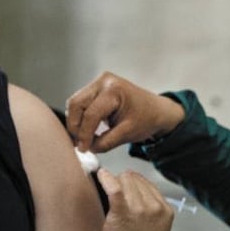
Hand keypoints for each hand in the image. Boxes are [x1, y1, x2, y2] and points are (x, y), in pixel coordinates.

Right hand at [65, 72, 184, 152]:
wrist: (155, 110)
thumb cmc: (146, 118)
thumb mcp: (128, 134)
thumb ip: (105, 142)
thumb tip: (87, 147)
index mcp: (115, 90)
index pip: (91, 113)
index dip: (85, 134)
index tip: (83, 149)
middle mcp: (104, 81)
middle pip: (76, 104)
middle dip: (75, 126)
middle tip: (80, 144)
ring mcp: (98, 83)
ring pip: (75, 104)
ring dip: (76, 122)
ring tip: (83, 139)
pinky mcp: (94, 89)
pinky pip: (79, 104)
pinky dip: (79, 118)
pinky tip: (86, 130)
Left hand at [95, 168, 174, 230]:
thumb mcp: (155, 228)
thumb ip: (149, 209)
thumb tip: (132, 191)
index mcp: (165, 210)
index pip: (148, 184)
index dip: (134, 184)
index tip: (124, 187)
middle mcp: (154, 206)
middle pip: (135, 179)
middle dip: (123, 183)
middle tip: (114, 192)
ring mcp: (139, 208)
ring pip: (125, 179)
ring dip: (114, 183)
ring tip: (107, 190)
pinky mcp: (122, 211)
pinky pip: (114, 186)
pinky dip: (105, 178)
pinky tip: (100, 175)